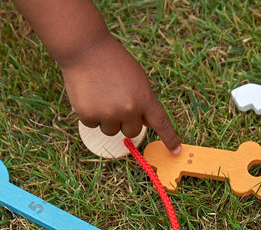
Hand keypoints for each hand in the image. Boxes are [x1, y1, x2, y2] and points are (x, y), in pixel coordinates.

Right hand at [61, 34, 180, 152]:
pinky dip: (90, 113)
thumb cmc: (113, 61)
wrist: (85, 48)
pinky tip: (88, 94)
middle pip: (131, 132)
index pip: (161, 123)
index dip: (169, 138)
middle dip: (125, 121)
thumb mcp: (137, 78)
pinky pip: (93, 125)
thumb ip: (142, 101)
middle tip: (115, 100)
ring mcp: (108, 114)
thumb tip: (144, 123)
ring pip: (111, 131)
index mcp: (144, 98)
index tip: (176, 151)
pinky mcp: (89, 115)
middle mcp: (128, 110)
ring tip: (100, 95)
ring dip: (106, 119)